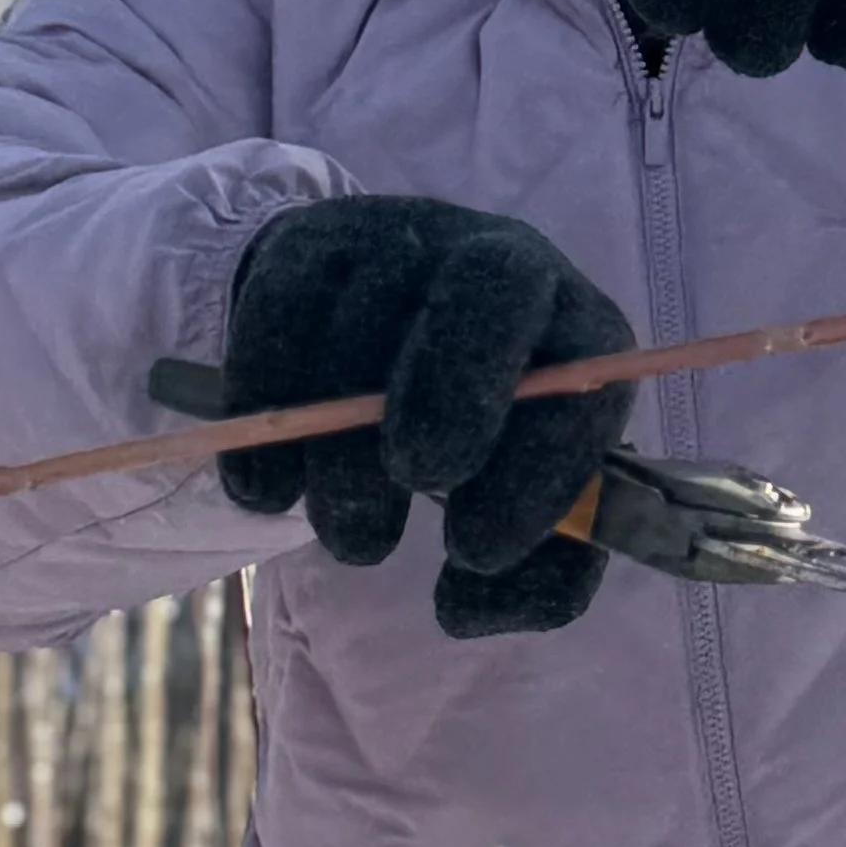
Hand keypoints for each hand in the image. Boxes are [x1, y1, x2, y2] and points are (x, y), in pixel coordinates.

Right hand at [218, 194, 634, 636]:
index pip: (582, 378)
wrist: (373, 353)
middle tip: (413, 481)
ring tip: (345, 531)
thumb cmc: (473, 444)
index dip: (536, 471)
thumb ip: (532, 578)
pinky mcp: (313, 239)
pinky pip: (280, 306)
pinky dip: (263, 407)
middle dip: (451, 392)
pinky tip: (267, 491)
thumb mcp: (518, 505)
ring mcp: (403, 238)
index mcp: (579, 332)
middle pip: (491, 286)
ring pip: (366, 314)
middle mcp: (502, 260)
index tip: (475, 553)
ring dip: (341, 441)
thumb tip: (467, 608)